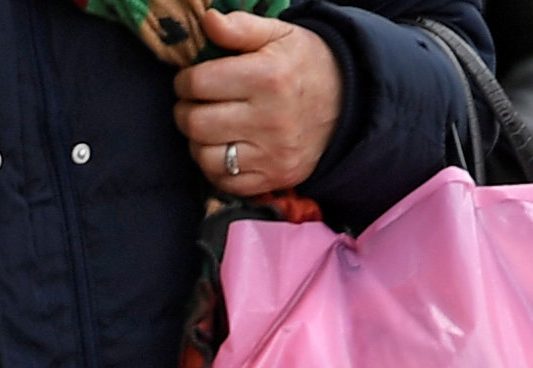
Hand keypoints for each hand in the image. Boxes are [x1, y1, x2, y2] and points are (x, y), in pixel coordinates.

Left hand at [175, 10, 341, 196]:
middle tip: (195, 104)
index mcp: (267, 77)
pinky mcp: (273, 177)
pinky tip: (225, 148)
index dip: (185, 81)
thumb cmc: (304, 65)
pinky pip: (223, 181)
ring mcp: (271, 153)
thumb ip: (240, 27)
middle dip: (185, 111)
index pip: (198, 83)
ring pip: (204, 156)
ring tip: (210, 126)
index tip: (190, 80)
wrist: (348, 102)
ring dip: (198, 141)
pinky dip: (215, 167)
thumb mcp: (279, 35)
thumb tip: (207, 20)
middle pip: (195, 123)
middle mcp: (269, 118)